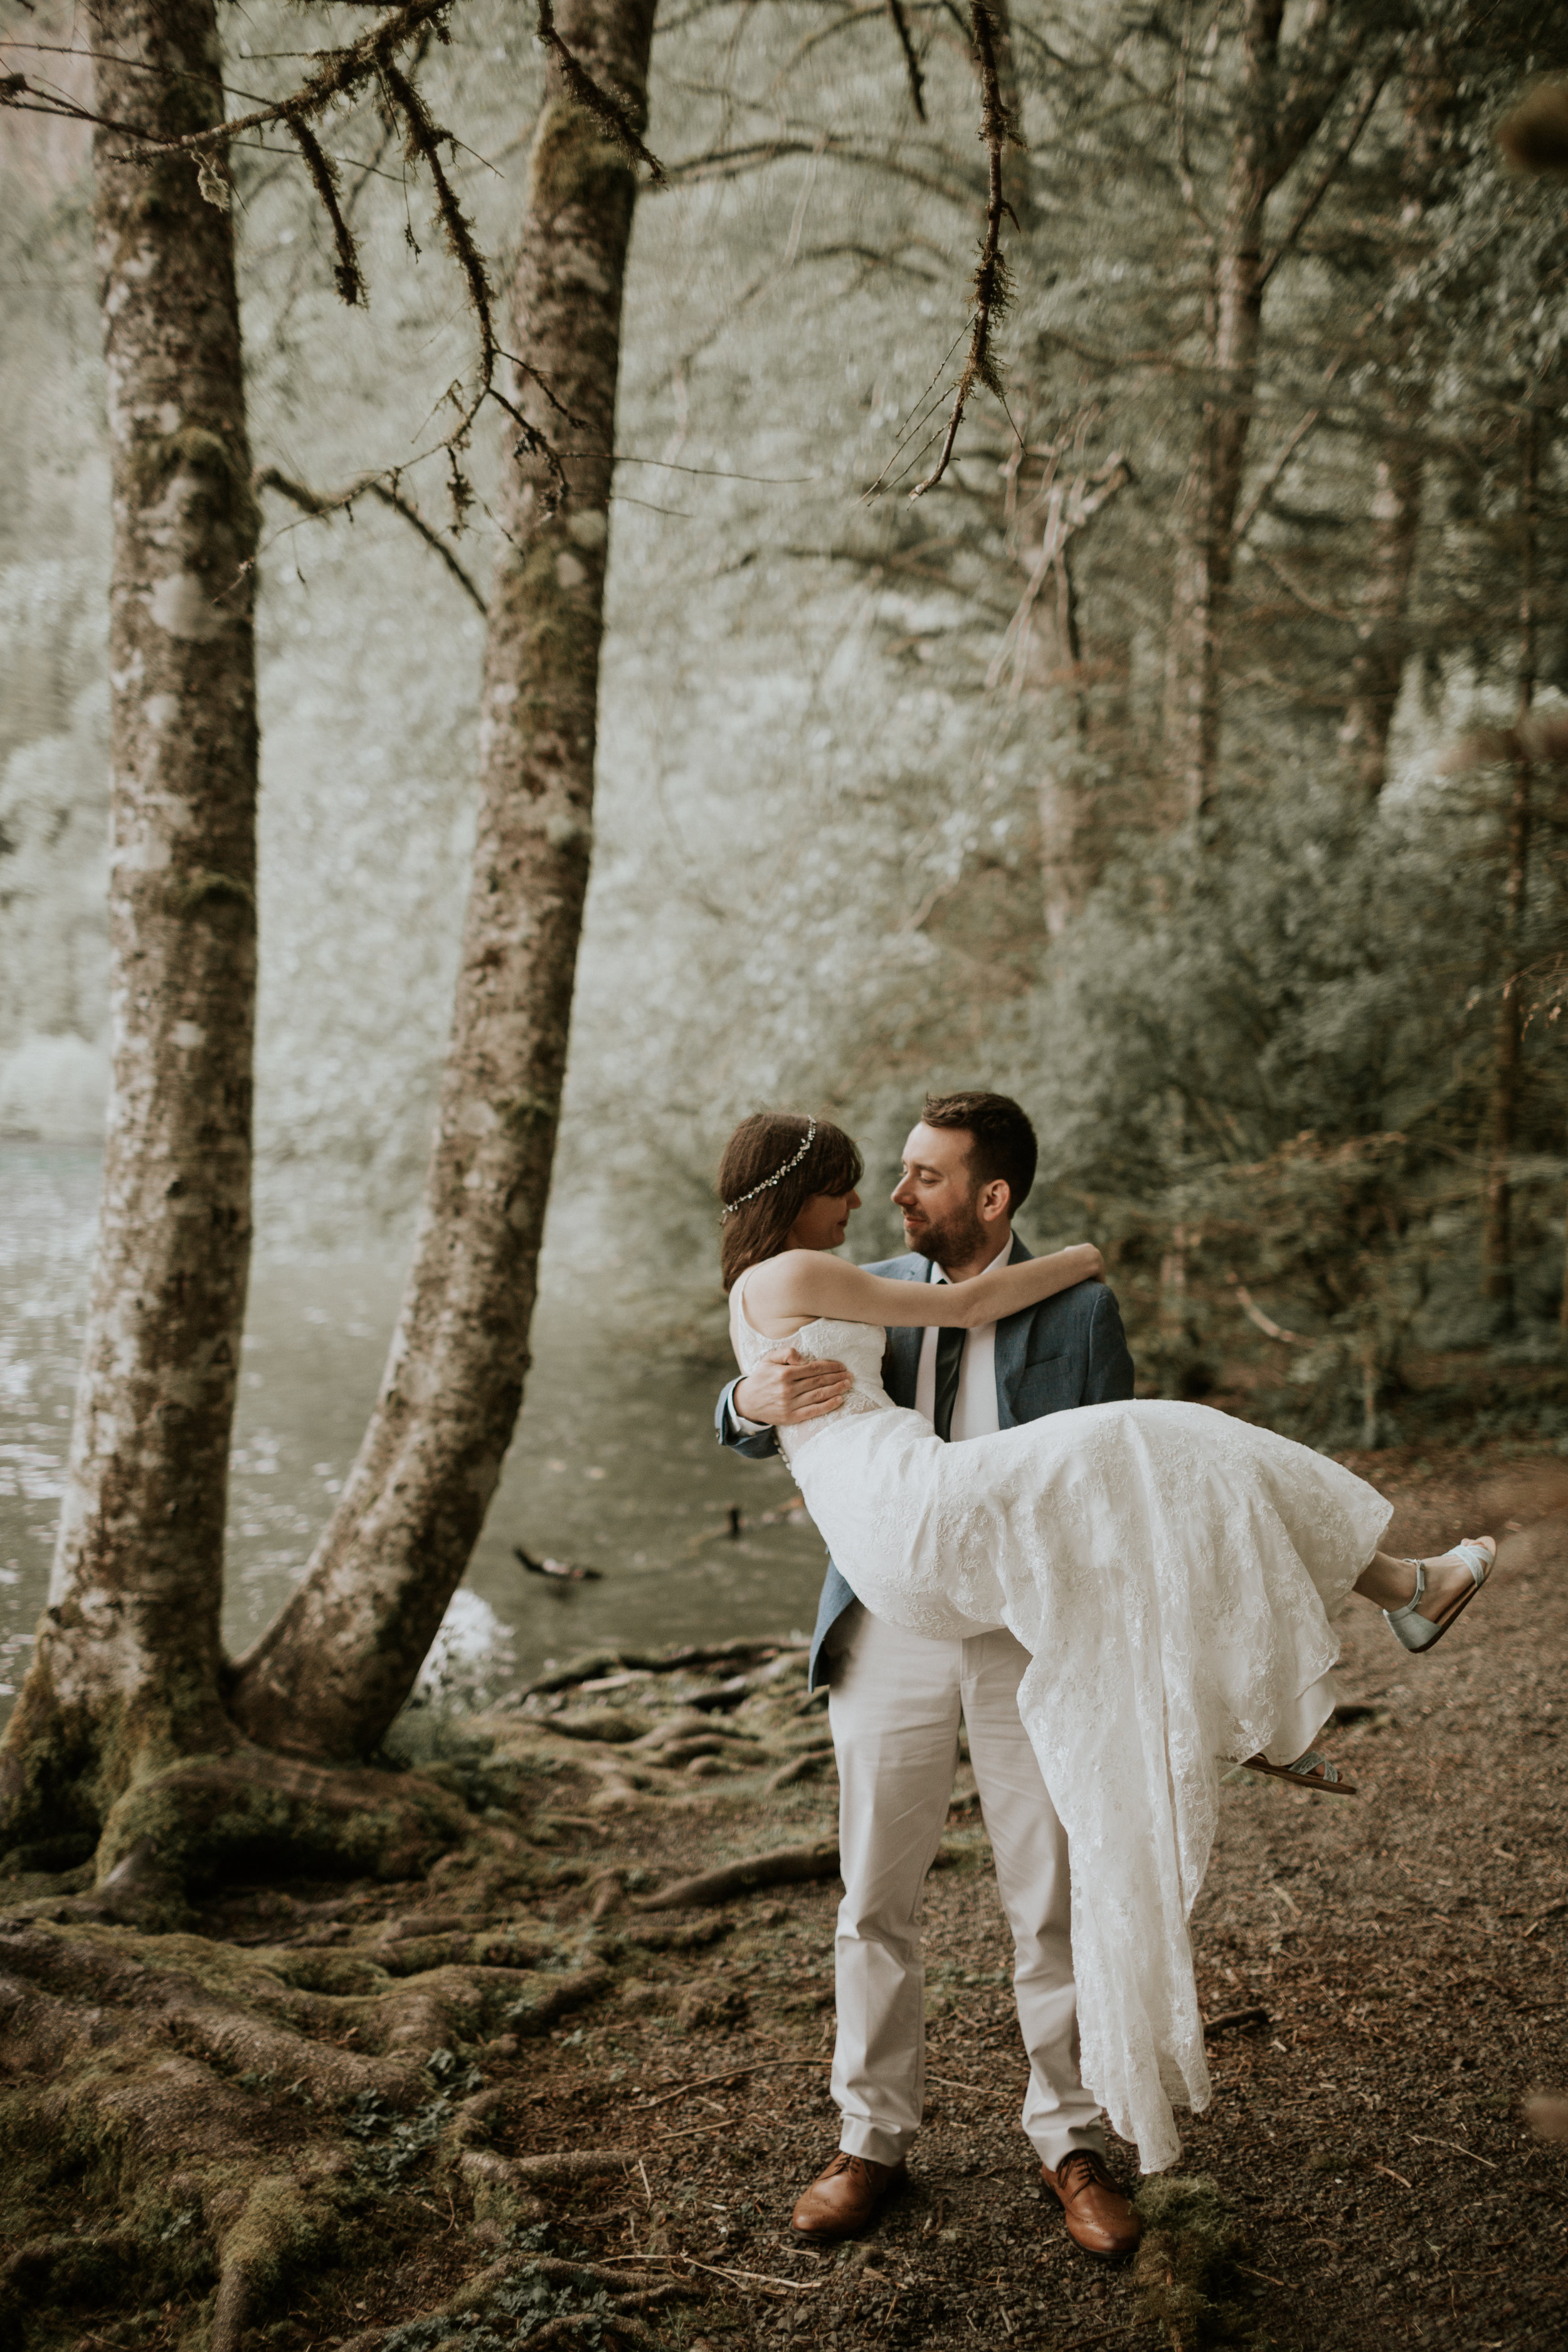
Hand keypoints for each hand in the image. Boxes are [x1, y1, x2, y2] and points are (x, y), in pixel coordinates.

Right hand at [734, 1348, 851, 1427]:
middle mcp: (787, 1389)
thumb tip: (805, 1359)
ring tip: (848, 1385)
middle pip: (819, 1381)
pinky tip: (839, 1400)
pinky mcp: (791, 1417)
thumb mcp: (769, 1359)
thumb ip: (787, 1353)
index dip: (830, 1366)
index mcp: (784, 1373)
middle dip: (837, 1377)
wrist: (748, 1402)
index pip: (813, 1368)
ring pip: (819, 1395)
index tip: (842, 1366)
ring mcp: (790, 1404)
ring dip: (837, 1389)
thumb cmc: (762, 1377)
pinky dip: (828, 1405)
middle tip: (850, 1375)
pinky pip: (814, 1411)